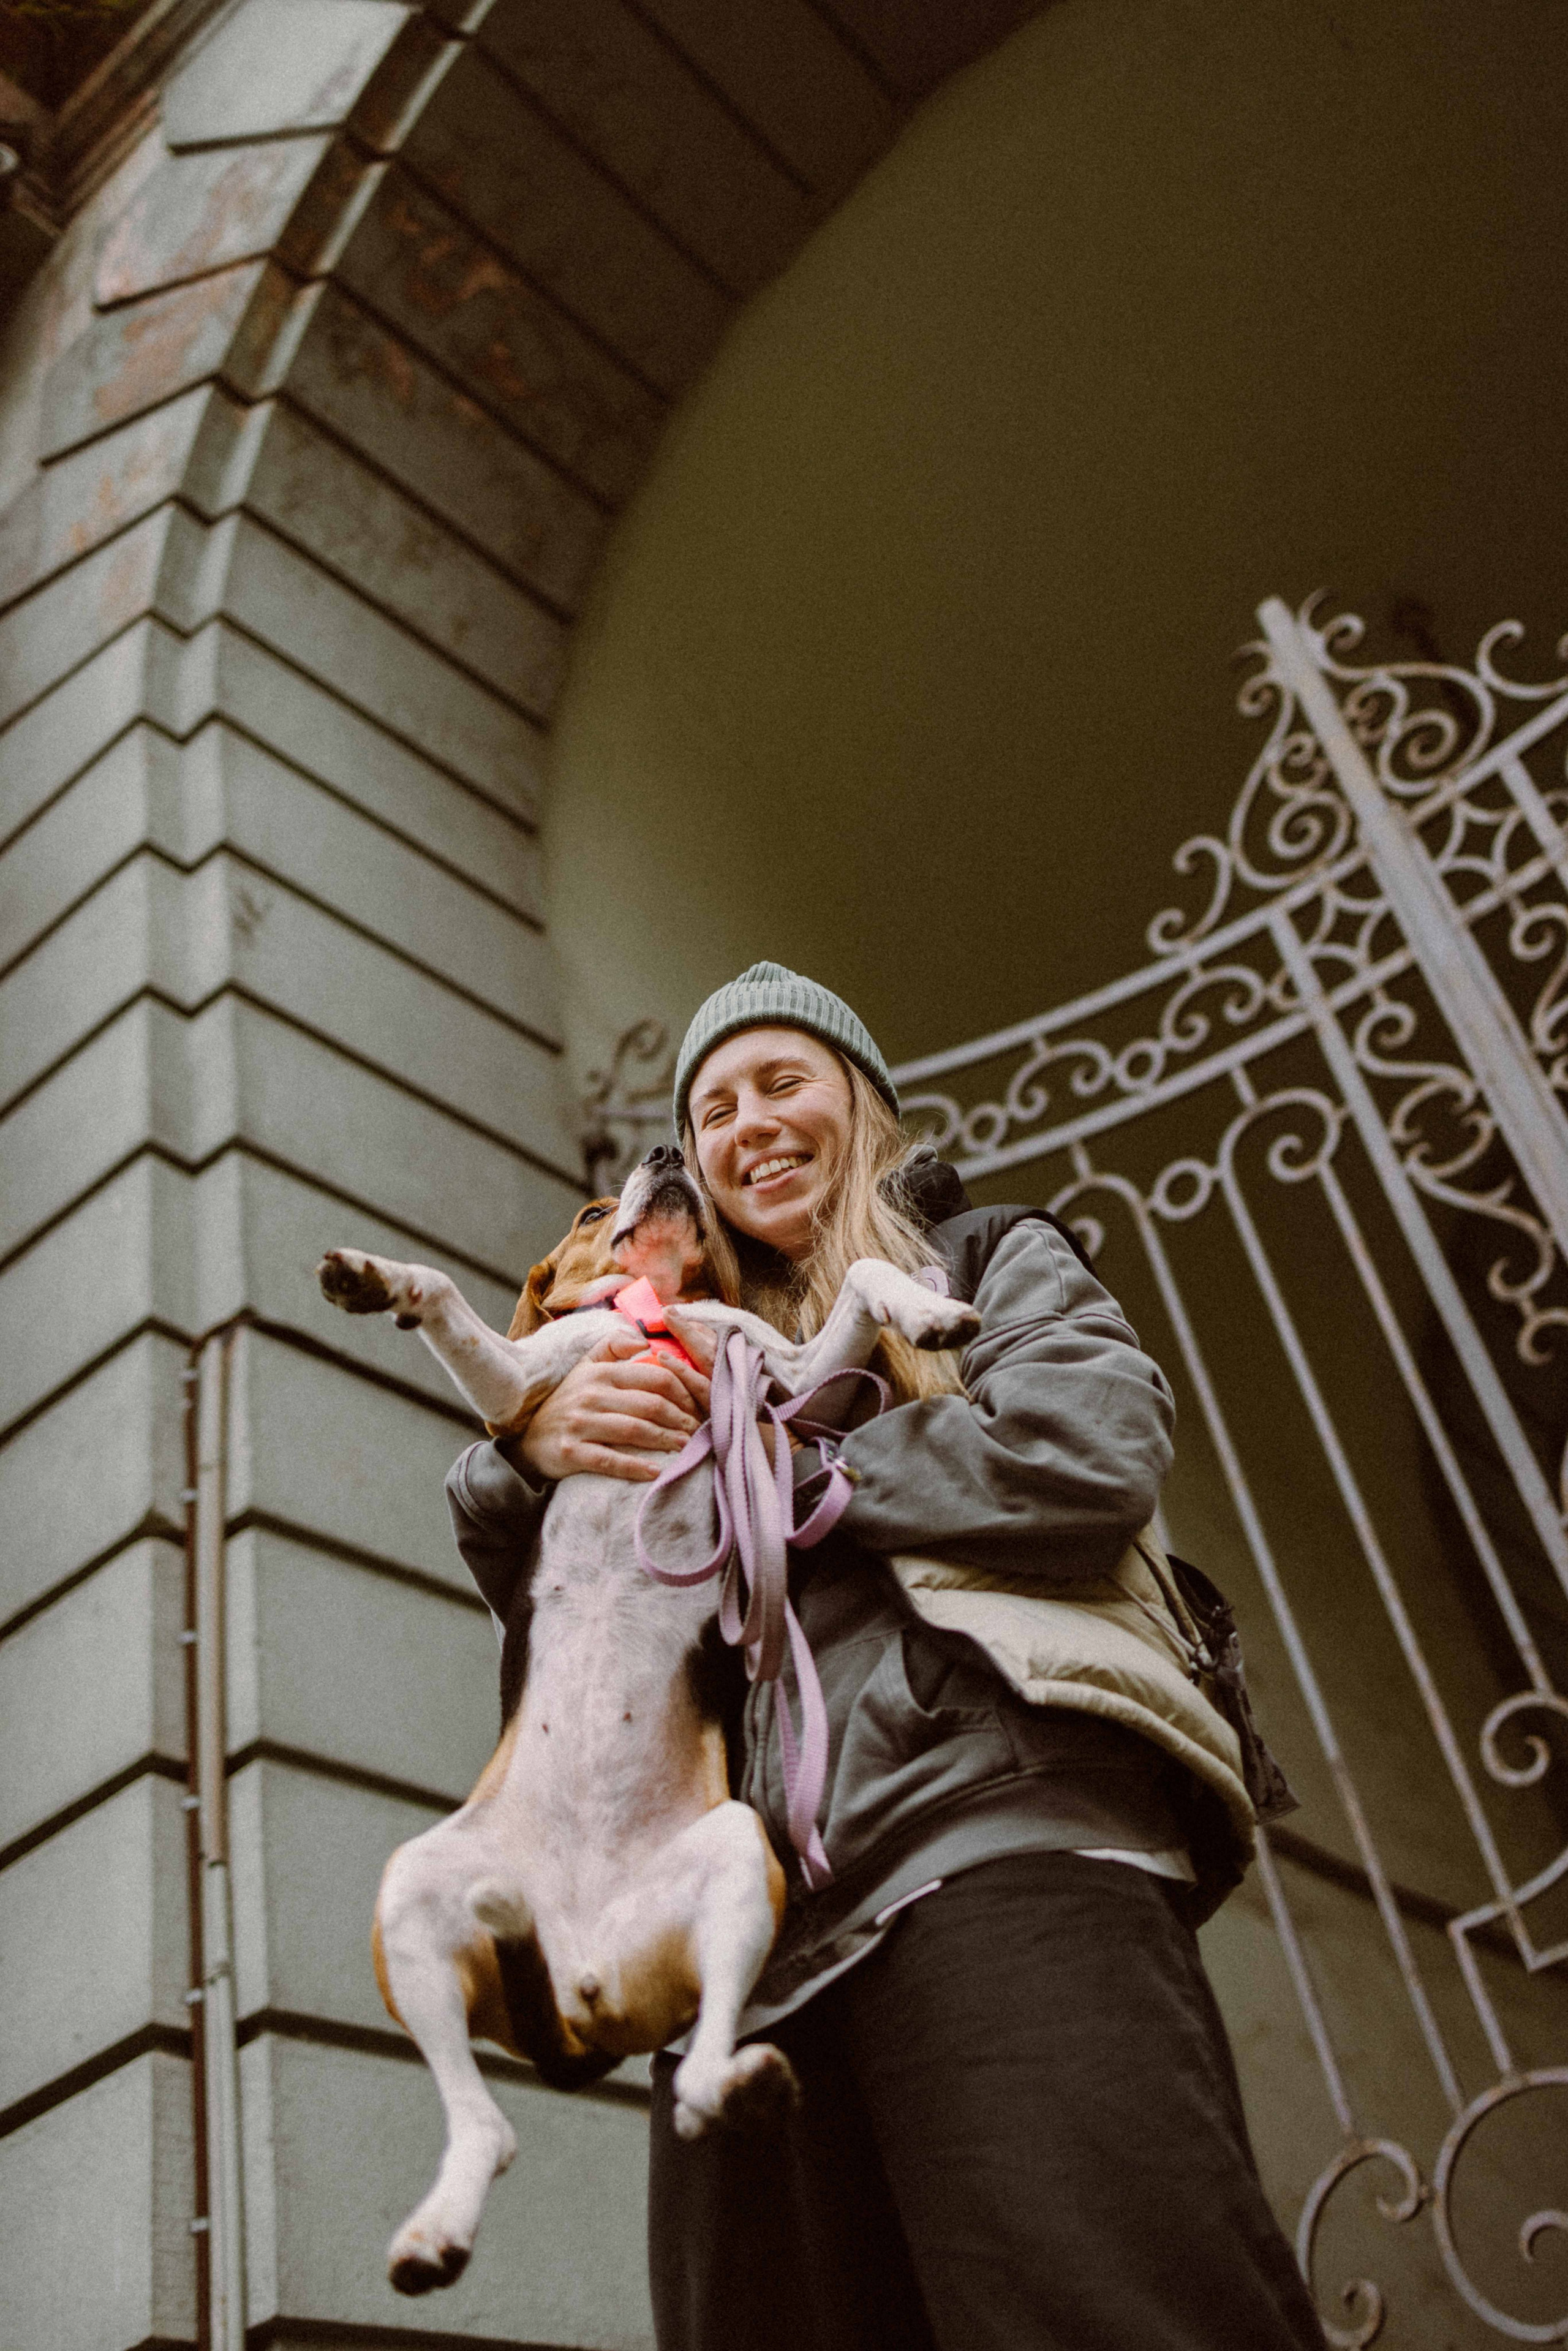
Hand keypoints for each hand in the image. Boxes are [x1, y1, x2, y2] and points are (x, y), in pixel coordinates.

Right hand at [515, 1329, 710, 1483]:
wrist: (528, 1439)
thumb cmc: (567, 1401)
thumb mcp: (584, 1367)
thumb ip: (612, 1346)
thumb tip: (643, 1340)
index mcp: (600, 1373)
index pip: (653, 1376)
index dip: (682, 1391)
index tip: (695, 1405)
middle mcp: (590, 1395)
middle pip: (649, 1404)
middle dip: (680, 1418)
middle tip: (696, 1428)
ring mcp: (580, 1424)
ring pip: (634, 1430)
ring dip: (665, 1440)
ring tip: (685, 1446)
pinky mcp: (572, 1453)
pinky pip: (610, 1460)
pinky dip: (636, 1467)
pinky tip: (656, 1471)